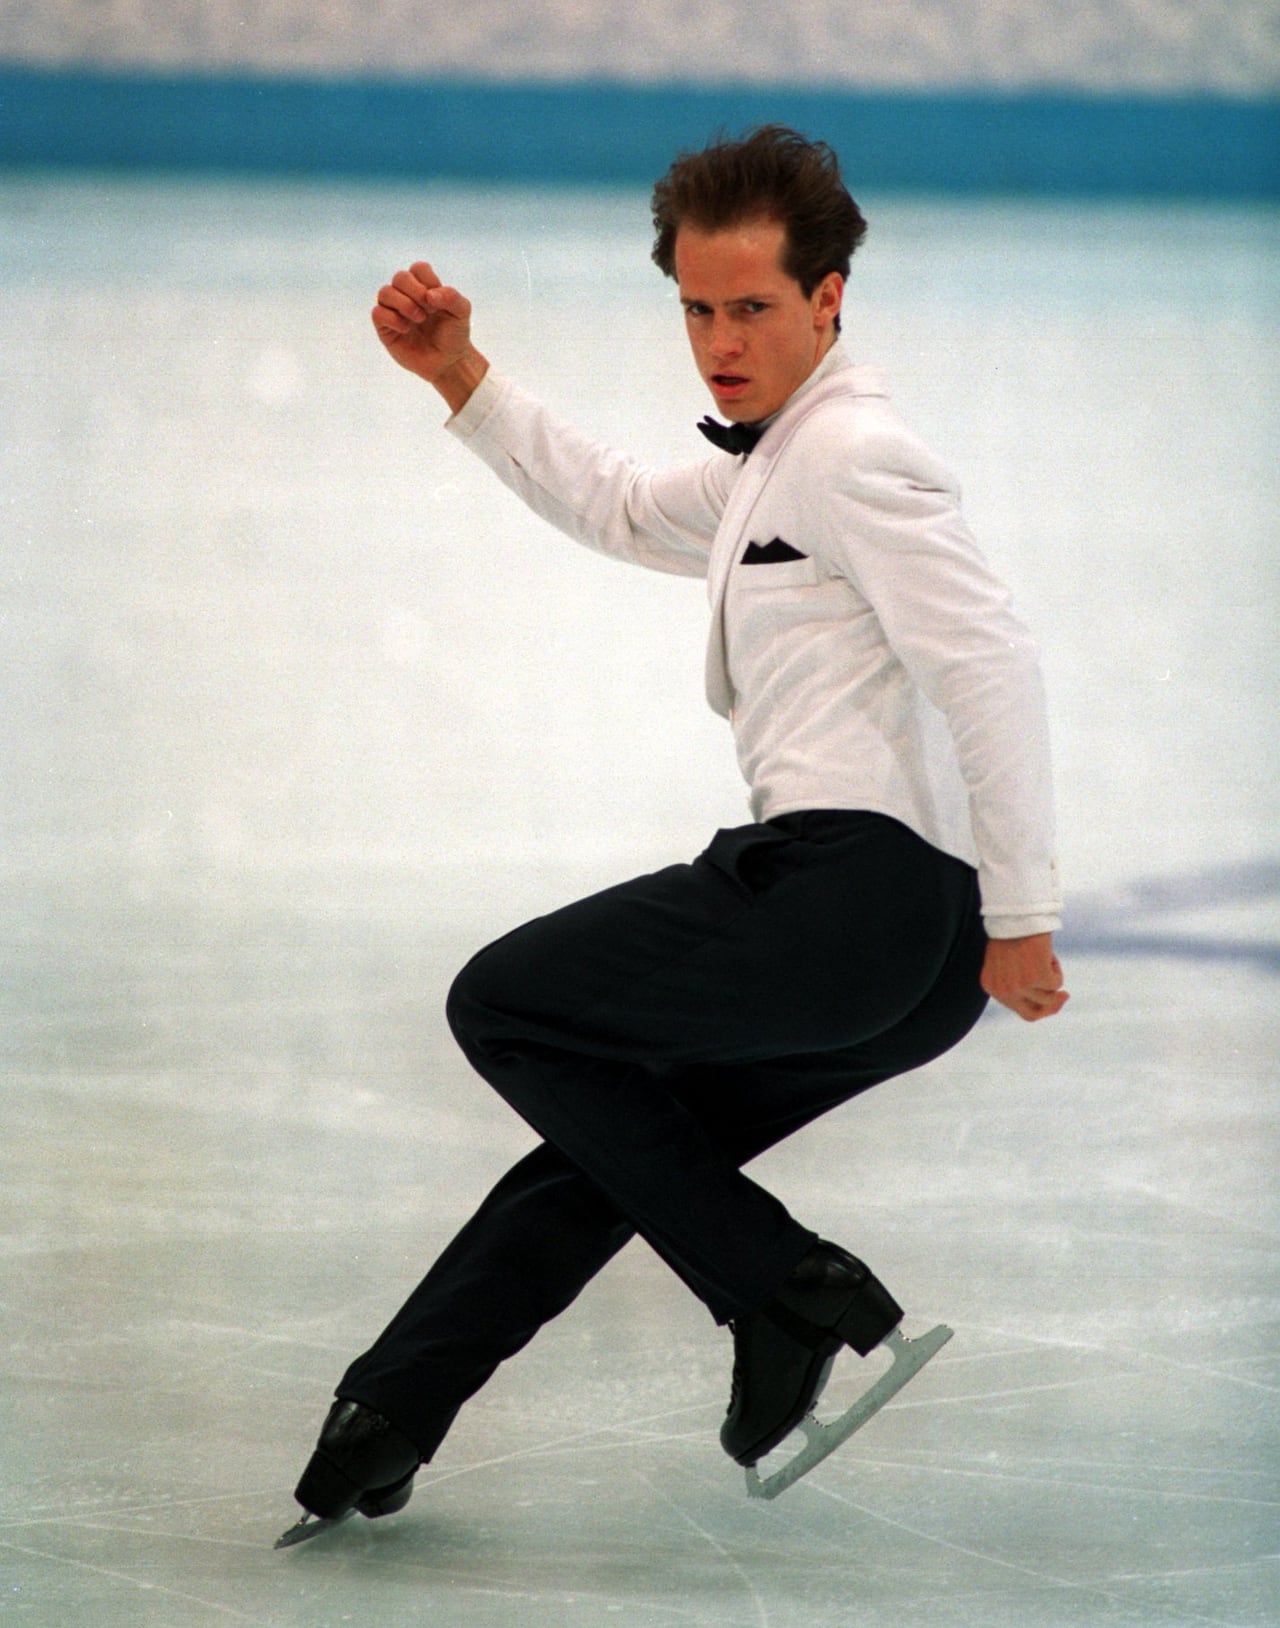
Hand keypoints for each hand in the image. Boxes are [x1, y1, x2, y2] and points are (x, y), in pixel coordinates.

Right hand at [371, 261, 487, 408]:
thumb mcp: (461, 313)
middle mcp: (407, 296)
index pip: (418, 269)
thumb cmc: (454, 336)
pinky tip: (407, 329)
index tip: (438, 302)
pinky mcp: (385, 328)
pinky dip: (392, 318)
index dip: (428, 282)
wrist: (448, 363)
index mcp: (424, 287)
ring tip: (420, 319)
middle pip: (400, 277)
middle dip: (415, 292)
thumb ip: (452, 297)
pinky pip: (377, 313)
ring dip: (404, 304)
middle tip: (429, 311)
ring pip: (385, 292)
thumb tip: (429, 295)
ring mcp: (394, 311)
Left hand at [980, 932, 1067, 1021]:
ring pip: (1048, 997)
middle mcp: (1003, 991)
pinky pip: (1057, 983)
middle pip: (1032, 1015)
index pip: (1016, 1008)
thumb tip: (1044, 999)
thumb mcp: (1006, 961)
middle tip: (1065, 995)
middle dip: (1051, 1008)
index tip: (1052, 997)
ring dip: (1052, 977)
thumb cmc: (1011, 931)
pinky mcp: (1038, 979)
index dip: (1036, 1005)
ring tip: (1044, 955)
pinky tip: (1046, 952)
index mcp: (991, 986)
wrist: (1015, 914)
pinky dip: (1056, 967)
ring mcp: (1020, 987)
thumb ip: (1015, 980)